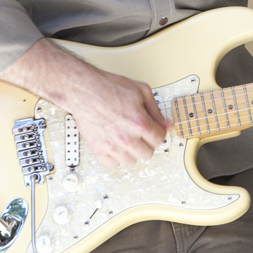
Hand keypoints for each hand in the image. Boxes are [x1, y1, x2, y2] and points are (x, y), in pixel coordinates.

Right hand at [0, 40, 167, 167]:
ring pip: (131, 162)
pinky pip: (113, 164)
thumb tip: (168, 124)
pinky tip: (117, 146)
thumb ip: (156, 110)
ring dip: (133, 152)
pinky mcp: (98, 149)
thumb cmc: (109, 87)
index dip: (159, 133)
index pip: (159, 139)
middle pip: (147, 154)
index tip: (155, 130)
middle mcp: (126, 137)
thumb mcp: (141, 91)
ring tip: (129, 140)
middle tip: (143, 135)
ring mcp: (111, 145)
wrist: (84, 90)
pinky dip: (117, 158)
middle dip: (148, 144)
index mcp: (139, 122)